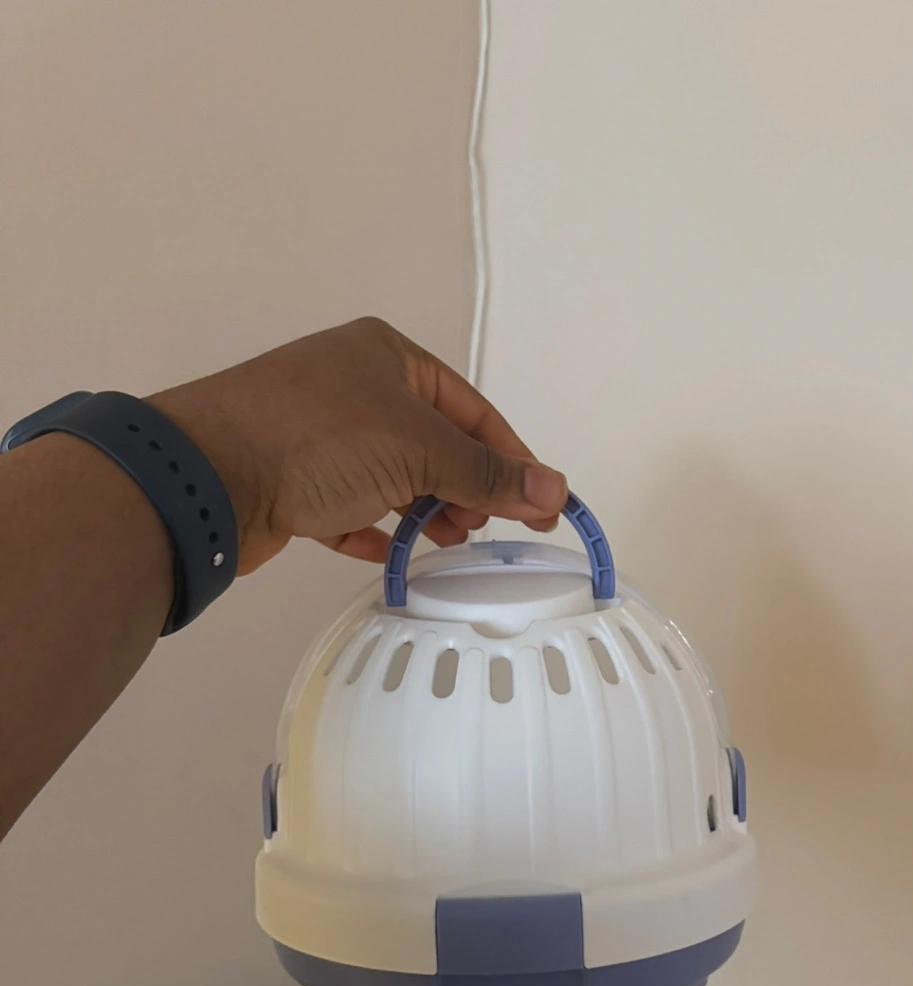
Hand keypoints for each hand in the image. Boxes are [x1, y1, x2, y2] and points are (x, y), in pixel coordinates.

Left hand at [151, 317, 567, 574]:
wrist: (208, 476)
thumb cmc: (320, 440)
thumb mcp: (418, 451)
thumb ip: (487, 475)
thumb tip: (555, 489)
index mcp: (388, 357)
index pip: (471, 409)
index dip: (510, 457)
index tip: (540, 505)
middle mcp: (354, 387)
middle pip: (432, 443)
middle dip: (464, 487)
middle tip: (483, 527)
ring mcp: (319, 434)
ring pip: (392, 477)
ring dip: (423, 511)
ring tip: (444, 541)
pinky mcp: (292, 479)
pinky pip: (349, 506)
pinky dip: (374, 529)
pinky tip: (391, 553)